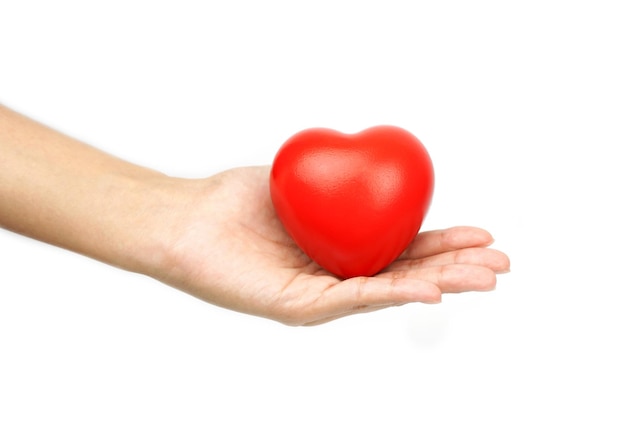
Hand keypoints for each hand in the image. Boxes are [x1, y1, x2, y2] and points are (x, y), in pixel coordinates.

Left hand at [151, 166, 509, 325]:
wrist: (185, 219)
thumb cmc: (235, 200)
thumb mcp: (302, 181)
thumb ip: (340, 181)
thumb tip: (374, 163)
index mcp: (340, 250)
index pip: (401, 249)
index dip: (442, 243)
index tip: (480, 232)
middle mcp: (334, 276)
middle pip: (405, 273)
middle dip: (456, 268)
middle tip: (500, 263)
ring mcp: (318, 295)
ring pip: (388, 291)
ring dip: (439, 283)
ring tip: (483, 277)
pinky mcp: (297, 306)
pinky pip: (351, 299)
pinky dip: (393, 293)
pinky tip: (429, 289)